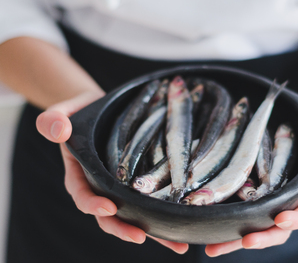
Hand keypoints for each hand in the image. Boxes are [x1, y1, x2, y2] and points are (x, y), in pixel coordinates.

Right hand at [35, 92, 188, 253]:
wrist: (102, 109)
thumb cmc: (81, 111)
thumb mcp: (64, 111)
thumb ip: (54, 120)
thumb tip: (58, 130)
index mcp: (80, 174)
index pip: (83, 195)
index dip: (93, 204)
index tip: (109, 207)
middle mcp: (101, 187)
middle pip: (109, 216)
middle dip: (123, 229)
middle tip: (141, 237)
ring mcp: (121, 188)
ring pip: (135, 216)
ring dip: (154, 233)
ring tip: (178, 245)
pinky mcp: (139, 185)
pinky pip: (151, 204)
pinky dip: (166, 218)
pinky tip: (186, 227)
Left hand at [204, 124, 297, 256]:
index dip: (296, 219)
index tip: (281, 218)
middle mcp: (289, 208)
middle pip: (277, 230)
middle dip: (263, 238)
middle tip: (246, 241)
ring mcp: (269, 207)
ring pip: (254, 229)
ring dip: (234, 241)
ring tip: (213, 249)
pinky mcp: (253, 203)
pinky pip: (240, 218)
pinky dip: (225, 227)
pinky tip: (206, 234)